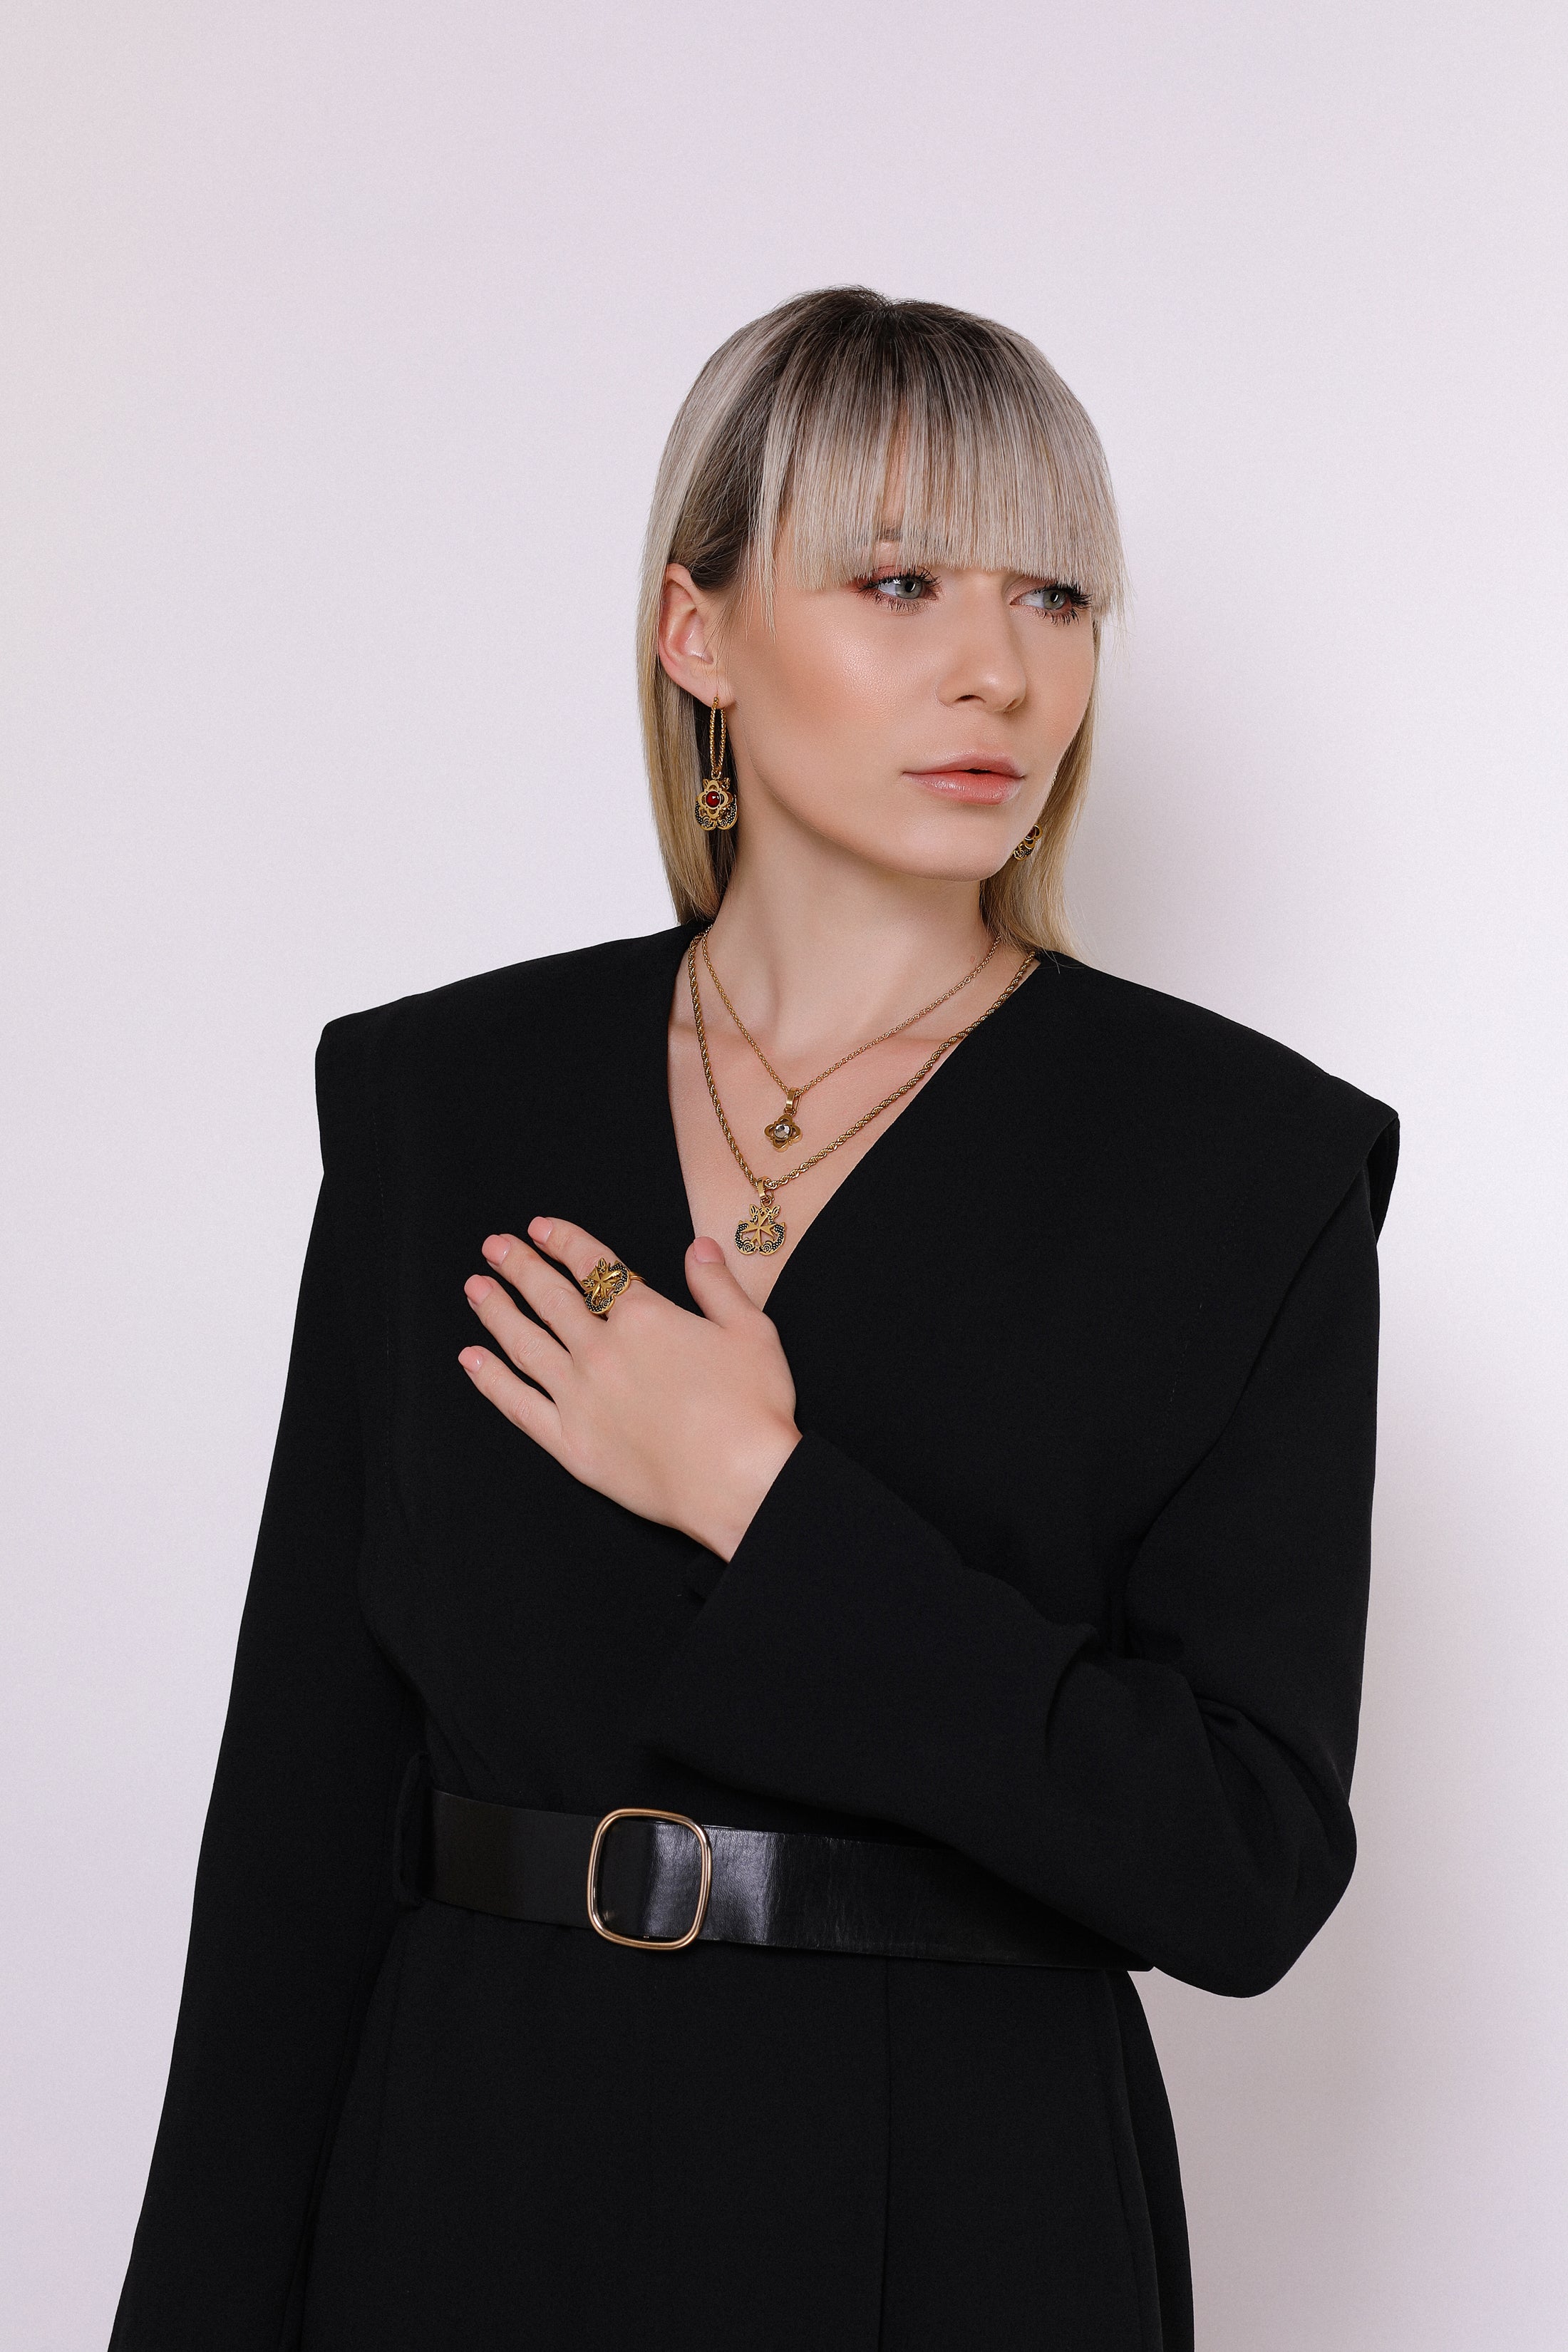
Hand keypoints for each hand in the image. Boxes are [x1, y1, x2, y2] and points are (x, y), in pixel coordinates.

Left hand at [459, 1217, 801, 1559]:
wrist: (739, 1482)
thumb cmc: (752, 1408)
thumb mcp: (751, 1330)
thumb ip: (717, 1284)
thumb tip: (697, 1246)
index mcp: (643, 1318)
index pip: (594, 1267)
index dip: (564, 1241)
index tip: (539, 1227)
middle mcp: (601, 1350)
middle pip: (550, 1298)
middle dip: (519, 1266)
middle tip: (494, 1247)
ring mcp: (579, 1397)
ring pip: (525, 1343)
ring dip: (496, 1311)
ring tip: (475, 1288)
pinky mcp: (569, 1443)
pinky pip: (518, 1404)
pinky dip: (491, 1380)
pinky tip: (472, 1359)